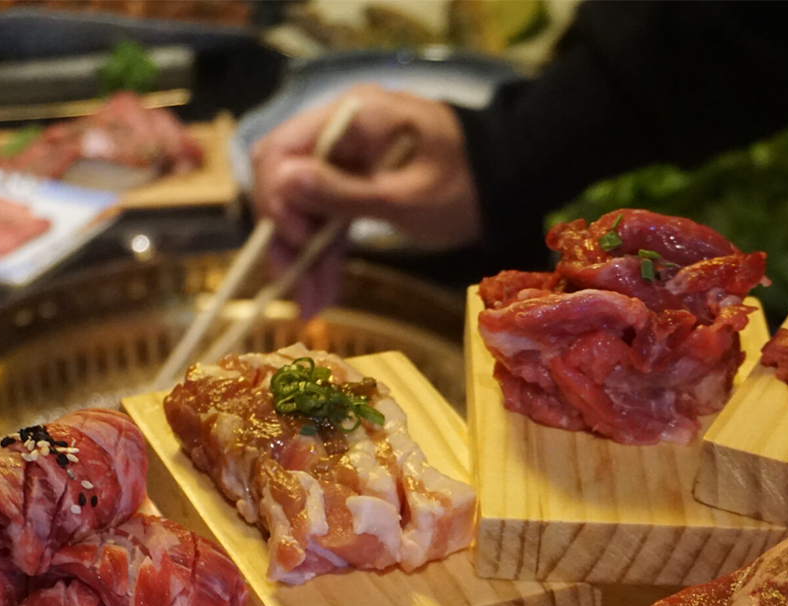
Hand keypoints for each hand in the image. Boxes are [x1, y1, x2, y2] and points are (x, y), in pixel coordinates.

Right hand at [252, 84, 480, 314]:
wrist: (509, 181)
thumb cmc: (466, 185)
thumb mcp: (406, 198)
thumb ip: (343, 192)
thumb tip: (282, 183)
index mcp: (350, 119)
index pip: (279, 151)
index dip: (277, 200)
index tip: (297, 243)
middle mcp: (340, 132)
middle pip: (285, 182)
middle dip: (287, 239)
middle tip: (297, 288)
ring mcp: (348, 159)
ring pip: (305, 207)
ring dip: (305, 255)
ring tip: (312, 304)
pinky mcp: (359, 184)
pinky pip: (329, 217)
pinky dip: (326, 253)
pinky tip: (323, 291)